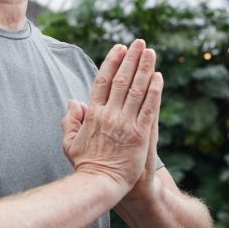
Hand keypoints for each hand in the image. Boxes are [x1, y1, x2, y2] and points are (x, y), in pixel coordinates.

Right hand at [61, 39, 162, 193]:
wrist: (100, 185)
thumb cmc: (85, 165)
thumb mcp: (69, 143)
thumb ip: (71, 121)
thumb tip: (73, 102)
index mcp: (93, 114)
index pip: (103, 81)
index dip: (112, 62)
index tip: (119, 48)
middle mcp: (109, 115)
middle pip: (122, 80)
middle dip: (131, 59)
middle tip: (139, 42)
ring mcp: (126, 123)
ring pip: (137, 90)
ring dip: (144, 68)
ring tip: (150, 52)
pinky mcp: (141, 134)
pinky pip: (149, 108)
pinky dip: (154, 91)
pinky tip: (159, 77)